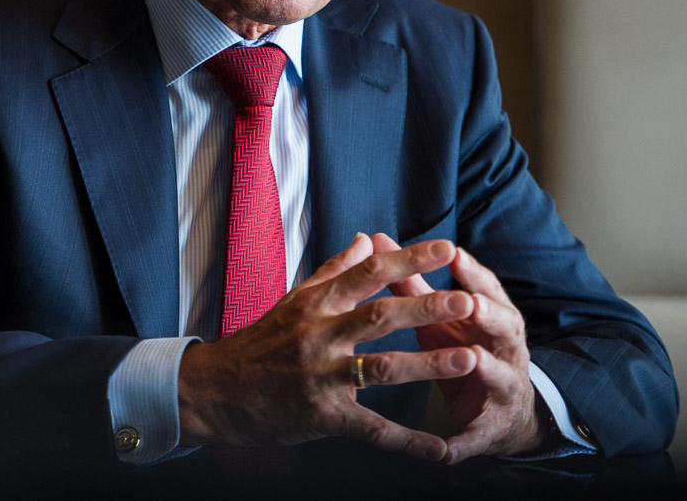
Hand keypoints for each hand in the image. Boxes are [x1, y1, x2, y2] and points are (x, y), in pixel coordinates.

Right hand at [176, 233, 477, 460]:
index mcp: (316, 303)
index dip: (409, 259)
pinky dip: (409, 441)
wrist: (218, 392)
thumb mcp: (294, 300)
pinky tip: (441, 448)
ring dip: (427, 364)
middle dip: (426, 307)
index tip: (447, 248)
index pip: (368, 273)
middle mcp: (318, 335)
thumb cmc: (262, 343)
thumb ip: (335, 270)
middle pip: (379, 316)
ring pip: (382, 368)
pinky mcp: (323, 416)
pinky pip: (373, 430)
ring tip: (468, 360)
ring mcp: (321, 377)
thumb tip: (367, 239)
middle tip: (467, 302)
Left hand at [371, 233, 547, 462]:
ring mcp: (503, 388)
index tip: (454, 253)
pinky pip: (477, 436)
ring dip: (487, 368)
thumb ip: (409, 282)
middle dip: (490, 314)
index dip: (472, 272)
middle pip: (504, 325)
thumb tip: (377, 241)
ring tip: (474, 360)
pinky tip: (445, 449)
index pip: (486, 288)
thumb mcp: (438, 318)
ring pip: (500, 375)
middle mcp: (504, 349)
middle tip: (472, 303)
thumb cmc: (460, 349)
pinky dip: (463, 441)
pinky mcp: (490, 429)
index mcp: (492, 317)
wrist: (499, 412)